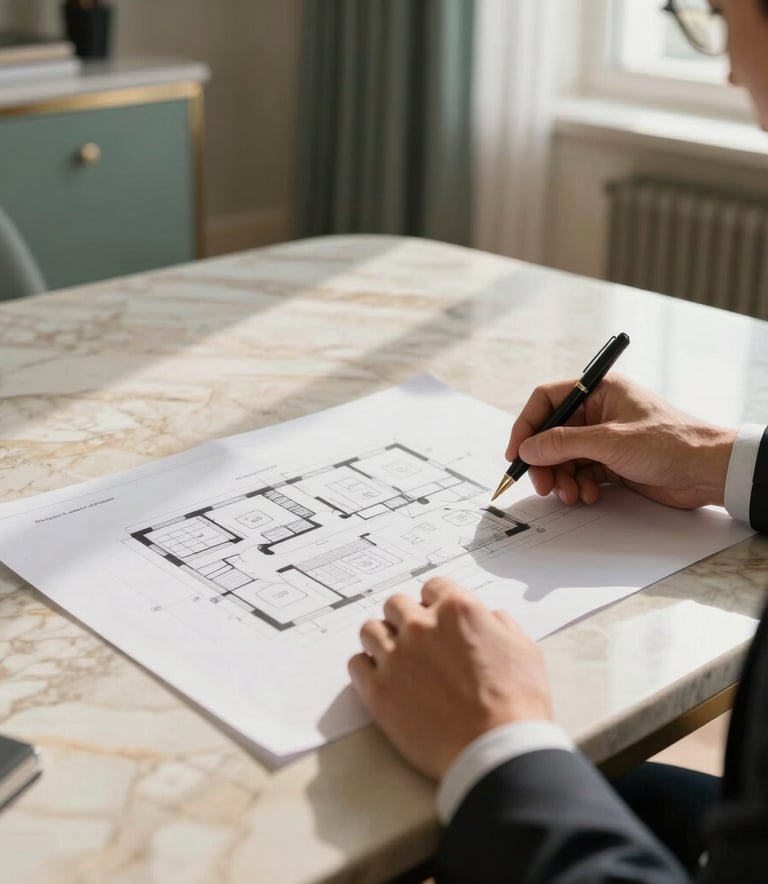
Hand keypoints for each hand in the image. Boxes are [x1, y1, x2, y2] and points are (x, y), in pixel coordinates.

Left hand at [348, 577, 551, 780]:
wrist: (497, 751)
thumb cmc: (517, 704)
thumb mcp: (524, 650)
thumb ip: (500, 623)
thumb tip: (488, 617)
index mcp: (457, 610)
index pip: (432, 587)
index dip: (436, 603)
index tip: (437, 618)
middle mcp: (421, 627)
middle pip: (396, 604)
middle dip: (406, 618)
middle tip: (417, 640)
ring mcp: (396, 657)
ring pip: (370, 630)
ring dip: (382, 639)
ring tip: (396, 658)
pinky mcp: (378, 691)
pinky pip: (356, 664)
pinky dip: (367, 668)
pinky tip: (383, 678)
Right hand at [506, 374, 735, 509]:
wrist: (708, 472)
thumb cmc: (671, 443)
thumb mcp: (610, 441)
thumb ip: (563, 443)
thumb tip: (528, 448)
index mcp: (599, 390)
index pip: (548, 400)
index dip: (527, 425)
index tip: (516, 452)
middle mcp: (599, 412)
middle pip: (552, 434)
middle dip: (544, 461)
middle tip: (542, 484)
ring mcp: (605, 438)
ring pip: (564, 458)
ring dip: (562, 478)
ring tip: (571, 494)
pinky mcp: (612, 463)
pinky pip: (581, 473)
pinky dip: (579, 486)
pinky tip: (588, 495)